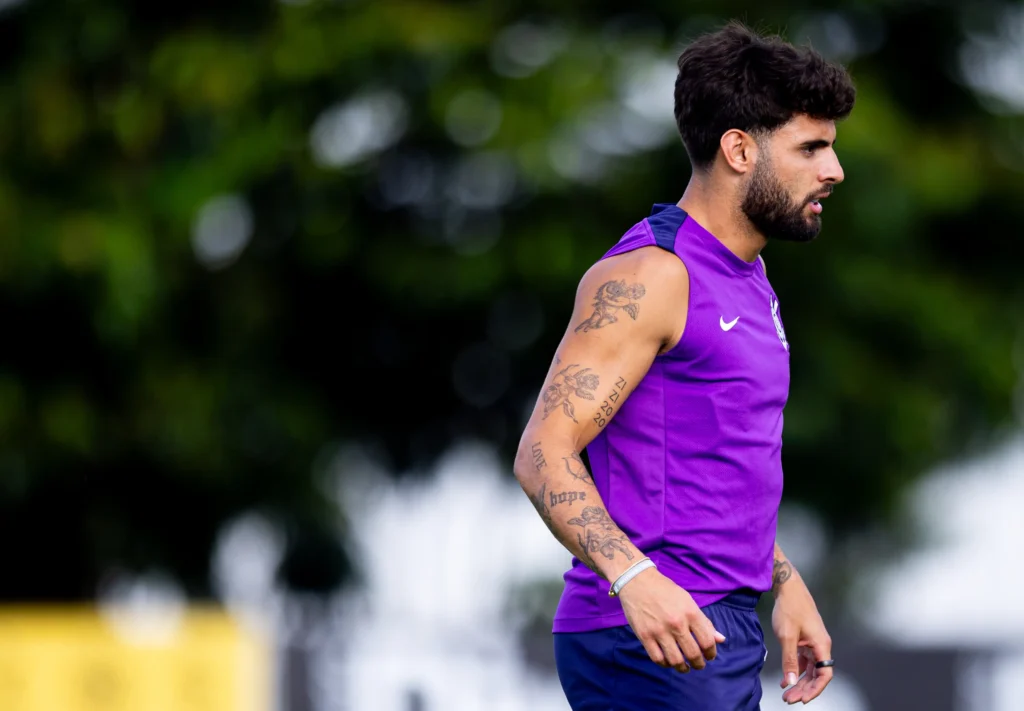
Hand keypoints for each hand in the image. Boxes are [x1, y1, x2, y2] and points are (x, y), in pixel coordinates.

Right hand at [617, 567, 725, 672]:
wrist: (637, 581)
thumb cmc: (665, 590)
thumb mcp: (688, 601)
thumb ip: (704, 622)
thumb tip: (721, 639)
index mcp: (690, 613)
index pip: (707, 641)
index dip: (711, 653)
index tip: (709, 656)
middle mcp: (676, 623)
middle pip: (693, 654)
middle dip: (699, 664)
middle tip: (698, 664)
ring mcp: (659, 631)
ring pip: (676, 660)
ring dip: (683, 668)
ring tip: (685, 667)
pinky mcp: (644, 636)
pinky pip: (658, 658)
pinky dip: (665, 664)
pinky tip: (669, 662)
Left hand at [772, 581, 832, 703]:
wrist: (787, 587)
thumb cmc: (789, 608)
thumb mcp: (786, 636)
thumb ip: (789, 660)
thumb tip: (790, 682)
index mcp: (822, 645)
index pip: (825, 674)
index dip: (815, 689)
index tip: (802, 699)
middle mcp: (820, 645)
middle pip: (817, 674)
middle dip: (804, 689)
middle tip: (789, 700)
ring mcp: (813, 642)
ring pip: (810, 669)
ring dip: (799, 681)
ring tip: (786, 694)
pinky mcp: (805, 639)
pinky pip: (803, 660)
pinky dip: (795, 670)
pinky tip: (785, 680)